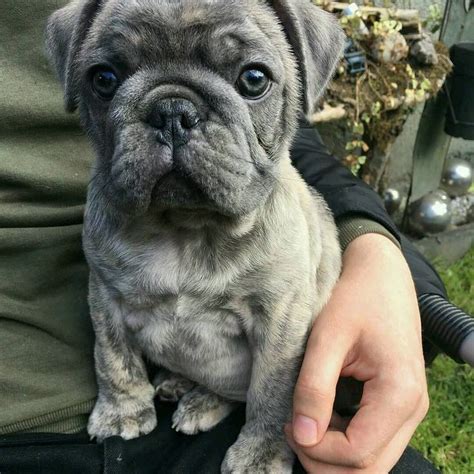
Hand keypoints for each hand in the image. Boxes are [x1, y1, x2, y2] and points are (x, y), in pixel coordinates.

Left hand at [286, 233, 428, 472]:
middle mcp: (413, 408)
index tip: (288, 425)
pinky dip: (344, 443)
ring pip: (372, 460)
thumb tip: (302, 436)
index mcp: (399, 393)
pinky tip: (322, 417)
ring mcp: (409, 408)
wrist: (381, 273)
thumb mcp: (327, 338)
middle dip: (324, 462)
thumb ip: (314, 388)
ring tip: (304, 425)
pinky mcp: (398, 402)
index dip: (316, 450)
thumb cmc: (355, 298)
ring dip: (334, 456)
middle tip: (293, 431)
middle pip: (369, 468)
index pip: (357, 454)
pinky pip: (374, 440)